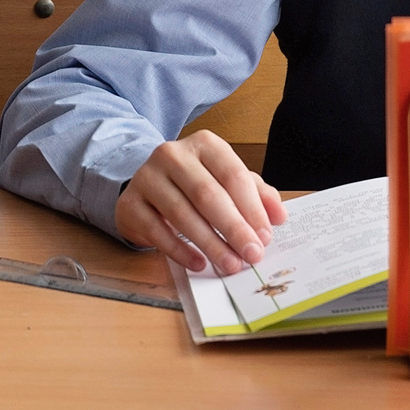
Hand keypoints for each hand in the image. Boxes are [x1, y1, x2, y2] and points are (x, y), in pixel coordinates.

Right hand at [113, 132, 285, 275]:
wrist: (146, 188)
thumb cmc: (194, 186)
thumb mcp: (226, 182)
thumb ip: (256, 194)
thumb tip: (279, 216)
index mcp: (204, 145)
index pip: (233, 174)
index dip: (252, 208)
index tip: (265, 236)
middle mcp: (173, 154)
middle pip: (207, 194)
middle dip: (234, 228)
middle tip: (252, 254)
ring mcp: (148, 177)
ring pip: (182, 213)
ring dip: (210, 243)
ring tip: (230, 264)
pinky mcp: (131, 202)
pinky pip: (156, 229)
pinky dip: (179, 249)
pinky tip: (198, 263)